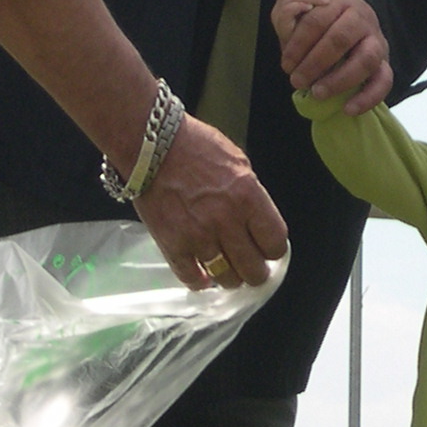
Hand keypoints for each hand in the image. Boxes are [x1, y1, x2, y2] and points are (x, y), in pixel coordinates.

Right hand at [134, 116, 288, 289]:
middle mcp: (226, 221)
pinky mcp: (172, 245)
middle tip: (250, 266)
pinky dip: (199, 282)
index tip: (267, 249)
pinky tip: (202, 277)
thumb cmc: (194, 146)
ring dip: (229, 277)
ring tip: (226, 270)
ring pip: (226, 278)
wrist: (150, 145)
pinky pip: (191, 278)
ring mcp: (198, 236)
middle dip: (256, 271)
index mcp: (248, 197)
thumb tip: (258, 223)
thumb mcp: (238, 162)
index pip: (275, 243)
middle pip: (254, 269)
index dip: (273, 250)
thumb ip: (251, 196)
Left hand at [271, 0, 393, 114]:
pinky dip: (368, 98)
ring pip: (366, 59)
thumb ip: (292, 0)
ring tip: (317, 93)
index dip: (299, 43)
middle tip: (296, 80)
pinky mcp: (385, 64)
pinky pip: (384, 81)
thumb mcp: (303, 6)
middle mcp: (362, 18)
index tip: (286, 64)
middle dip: (315, 62)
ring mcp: (377, 41)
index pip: (318, 19)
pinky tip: (347, 110)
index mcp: (340, 0)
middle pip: (340, 38)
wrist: (353, 21)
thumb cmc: (321, 18)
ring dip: (340, 79)